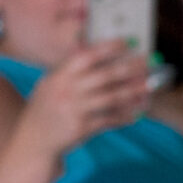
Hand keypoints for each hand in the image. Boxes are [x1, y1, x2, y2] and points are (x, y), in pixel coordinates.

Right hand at [18, 43, 151, 160]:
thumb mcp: (51, 85)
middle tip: (149, 62)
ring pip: (111, 98)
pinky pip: (109, 119)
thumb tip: (101, 53)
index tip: (127, 41)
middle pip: (104, 76)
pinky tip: (138, 112)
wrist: (32, 141)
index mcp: (58, 76)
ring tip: (150, 86)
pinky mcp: (81, 128)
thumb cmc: (47, 108)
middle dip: (130, 68)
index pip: (85, 57)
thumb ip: (72, 71)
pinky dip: (125, 116)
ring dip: (134, 92)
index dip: (107, 47)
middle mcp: (65, 90)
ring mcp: (73, 110)